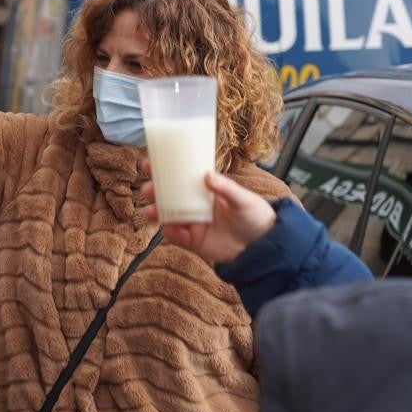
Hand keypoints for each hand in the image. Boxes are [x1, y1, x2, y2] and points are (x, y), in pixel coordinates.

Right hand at [142, 170, 277, 263]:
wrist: (264, 248)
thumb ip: (226, 188)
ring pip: (168, 215)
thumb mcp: (244, 199)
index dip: (165, 170)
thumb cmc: (257, 217)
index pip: (182, 177)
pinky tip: (168, 228)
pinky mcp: (194, 241)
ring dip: (156, 212)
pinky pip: (176, 236)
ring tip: (149, 211)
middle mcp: (196, 205)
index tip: (151, 163)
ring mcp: (193, 223)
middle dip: (155, 191)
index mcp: (206, 191)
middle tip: (148, 188)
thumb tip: (207, 175)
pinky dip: (170, 232)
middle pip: (169, 196)